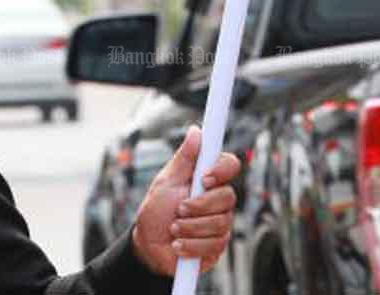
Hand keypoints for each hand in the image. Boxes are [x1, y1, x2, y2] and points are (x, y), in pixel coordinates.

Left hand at [130, 125, 241, 275]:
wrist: (149, 247)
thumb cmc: (157, 211)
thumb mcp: (166, 181)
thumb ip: (184, 158)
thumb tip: (196, 131)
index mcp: (207, 178)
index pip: (230, 165)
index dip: (221, 170)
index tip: (204, 178)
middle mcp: (218, 199)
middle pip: (227, 197)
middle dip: (199, 206)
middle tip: (178, 209)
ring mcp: (220, 223)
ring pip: (220, 223)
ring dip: (190, 227)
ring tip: (173, 229)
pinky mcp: (217, 245)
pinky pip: (215, 244)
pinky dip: (191, 245)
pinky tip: (179, 245)